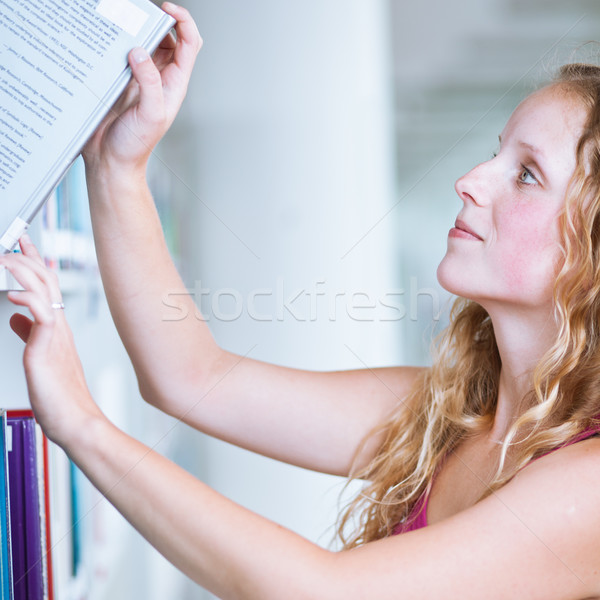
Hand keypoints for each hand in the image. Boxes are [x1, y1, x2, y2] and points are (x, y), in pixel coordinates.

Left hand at [0, 236, 102, 447]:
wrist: (76, 421)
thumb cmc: (61, 397)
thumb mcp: (39, 358)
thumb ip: (29, 335)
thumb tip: (16, 318)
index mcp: (56, 329)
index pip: (46, 288)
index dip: (34, 264)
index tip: (23, 246)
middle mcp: (58, 328)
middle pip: (46, 282)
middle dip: (28, 257)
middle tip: (16, 241)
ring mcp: (55, 336)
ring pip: (43, 291)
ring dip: (23, 271)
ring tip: (6, 258)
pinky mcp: (48, 348)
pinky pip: (40, 315)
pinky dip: (27, 299)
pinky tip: (13, 296)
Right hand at [82, 3, 201, 173]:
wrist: (111, 161)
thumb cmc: (135, 146)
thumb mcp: (150, 115)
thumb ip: (150, 83)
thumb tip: (140, 52)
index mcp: (174, 84)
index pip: (189, 44)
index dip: (183, 21)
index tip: (166, 9)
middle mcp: (160, 77)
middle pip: (170, 37)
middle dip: (159, 20)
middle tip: (138, 14)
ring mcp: (140, 77)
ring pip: (146, 42)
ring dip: (137, 29)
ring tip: (122, 23)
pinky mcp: (120, 79)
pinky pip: (122, 52)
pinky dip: (118, 41)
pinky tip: (106, 39)